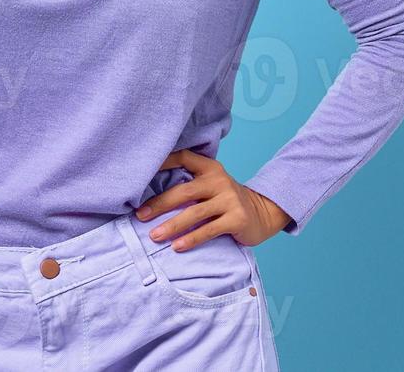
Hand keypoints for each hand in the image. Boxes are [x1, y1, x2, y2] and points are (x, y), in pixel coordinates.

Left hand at [134, 148, 292, 249]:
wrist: (263, 213)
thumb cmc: (226, 199)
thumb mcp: (211, 184)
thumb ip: (189, 183)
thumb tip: (148, 193)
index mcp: (210, 168)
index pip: (183, 157)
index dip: (162, 161)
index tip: (139, 172)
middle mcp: (219, 181)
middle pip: (183, 192)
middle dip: (159, 205)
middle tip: (140, 216)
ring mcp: (230, 200)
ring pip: (194, 213)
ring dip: (172, 226)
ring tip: (154, 236)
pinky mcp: (237, 219)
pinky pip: (209, 230)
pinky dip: (191, 239)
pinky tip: (177, 246)